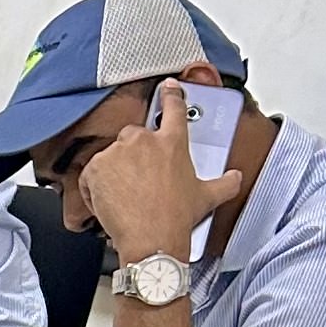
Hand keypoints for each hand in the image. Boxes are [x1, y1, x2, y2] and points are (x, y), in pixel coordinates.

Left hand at [82, 81, 240, 271]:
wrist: (151, 239)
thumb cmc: (176, 218)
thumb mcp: (207, 197)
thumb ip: (225, 183)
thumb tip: (235, 178)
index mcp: (173, 142)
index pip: (174, 108)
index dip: (171, 95)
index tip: (168, 86)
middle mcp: (145, 141)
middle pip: (134, 135)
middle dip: (134, 154)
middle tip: (139, 179)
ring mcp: (118, 152)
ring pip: (111, 156)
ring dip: (114, 172)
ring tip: (125, 196)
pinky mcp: (97, 167)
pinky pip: (90, 173)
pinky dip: (94, 187)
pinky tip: (108, 202)